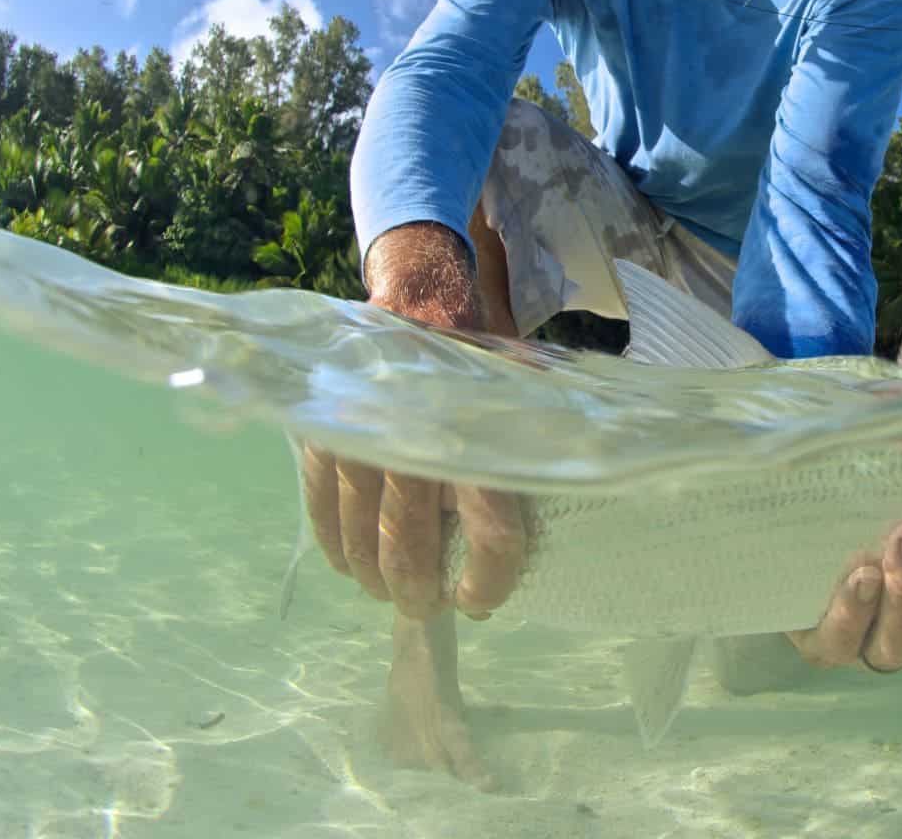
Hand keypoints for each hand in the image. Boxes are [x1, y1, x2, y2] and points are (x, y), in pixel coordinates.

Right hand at [302, 221, 526, 619]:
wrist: (422, 293)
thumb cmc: (483, 352)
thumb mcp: (527, 391)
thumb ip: (542, 443)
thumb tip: (582, 495)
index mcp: (481, 442)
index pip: (491, 533)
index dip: (489, 580)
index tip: (480, 601)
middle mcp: (418, 449)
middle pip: (409, 547)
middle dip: (417, 591)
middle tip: (425, 607)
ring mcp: (363, 445)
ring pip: (361, 535)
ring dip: (373, 575)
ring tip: (389, 592)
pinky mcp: (325, 438)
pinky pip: (320, 507)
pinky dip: (333, 543)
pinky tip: (346, 564)